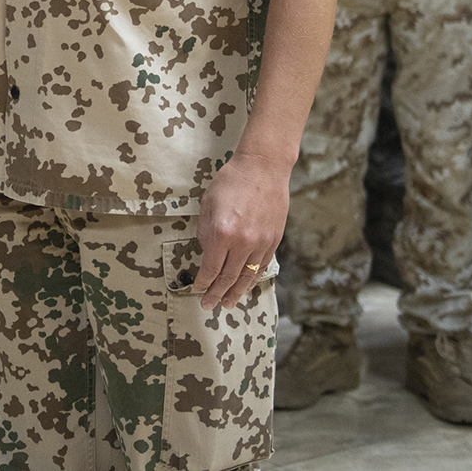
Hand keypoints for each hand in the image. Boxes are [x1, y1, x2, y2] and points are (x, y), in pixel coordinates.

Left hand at [194, 148, 292, 309]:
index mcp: (222, 232)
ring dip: (236, 293)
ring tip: (228, 304)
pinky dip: (252, 280)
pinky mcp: (274, 241)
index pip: (211, 268)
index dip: (203, 283)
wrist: (263, 167)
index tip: (198, 290)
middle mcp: (243, 242)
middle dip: (216, 294)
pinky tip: (246, 286)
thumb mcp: (208, 203)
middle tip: (209, 304)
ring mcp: (261, 243)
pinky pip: (261, 267)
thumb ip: (205, 232)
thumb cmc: (232, 181)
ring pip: (247, 277)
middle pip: (228, 278)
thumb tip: (207, 254)